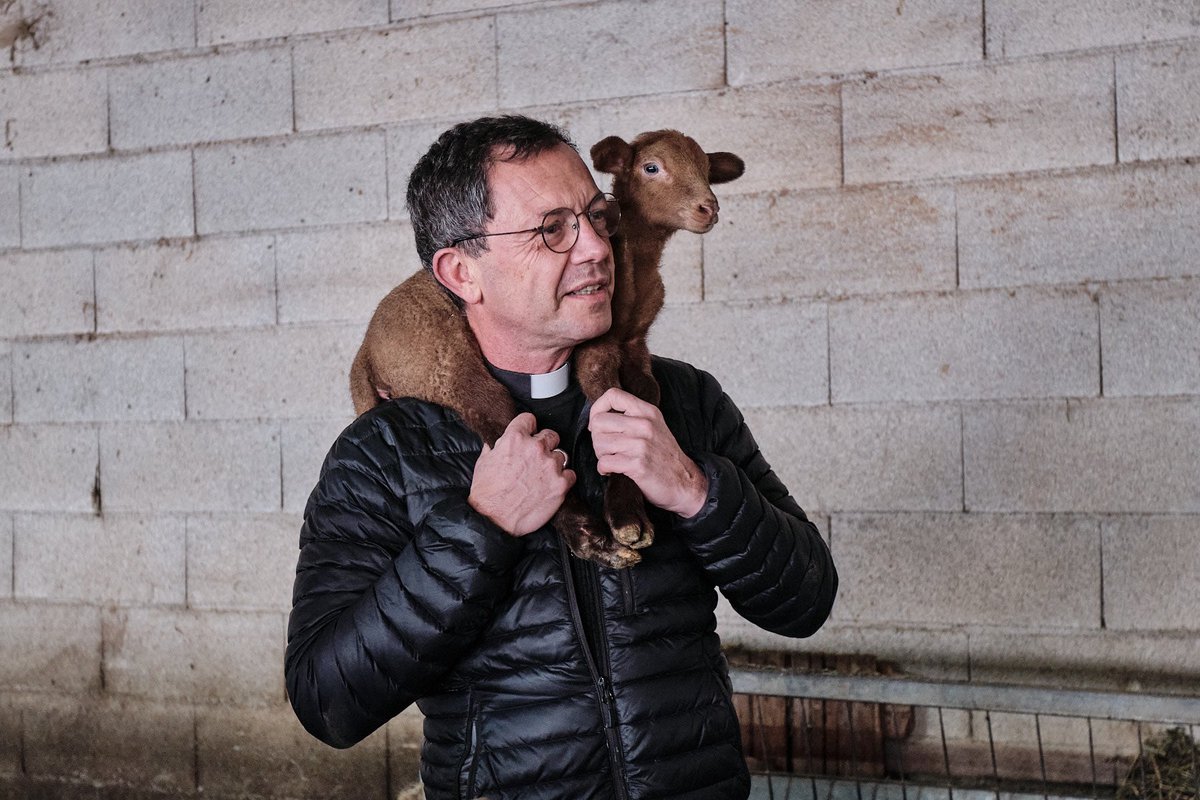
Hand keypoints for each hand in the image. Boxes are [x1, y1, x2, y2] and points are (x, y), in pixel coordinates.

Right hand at [469, 413, 574, 535]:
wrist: (494, 520)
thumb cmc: (487, 494)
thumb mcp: (483, 462)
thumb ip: (495, 447)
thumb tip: (497, 442)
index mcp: (514, 438)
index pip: (529, 419)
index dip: (528, 428)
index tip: (529, 434)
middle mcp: (535, 448)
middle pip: (550, 435)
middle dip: (544, 444)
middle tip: (537, 458)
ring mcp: (550, 465)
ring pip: (561, 455)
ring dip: (553, 464)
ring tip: (542, 476)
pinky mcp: (561, 484)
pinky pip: (570, 474)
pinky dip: (564, 479)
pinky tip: (552, 486)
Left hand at [588, 387, 707, 517]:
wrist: (685, 483)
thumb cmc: (664, 457)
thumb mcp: (653, 427)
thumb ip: (631, 417)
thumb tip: (597, 417)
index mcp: (647, 411)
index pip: (612, 395)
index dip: (597, 409)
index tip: (598, 425)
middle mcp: (644, 424)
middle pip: (598, 421)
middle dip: (597, 438)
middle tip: (607, 449)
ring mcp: (641, 444)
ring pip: (599, 442)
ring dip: (601, 455)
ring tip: (613, 460)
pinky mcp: (638, 464)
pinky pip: (604, 462)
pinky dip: (603, 469)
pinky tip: (612, 471)